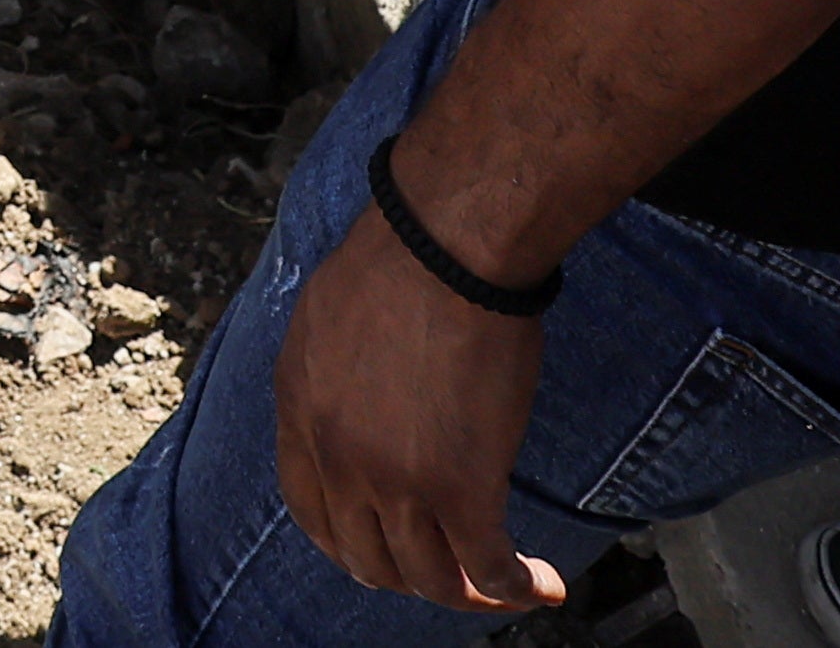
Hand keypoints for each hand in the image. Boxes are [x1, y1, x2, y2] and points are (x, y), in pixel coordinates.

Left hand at [271, 210, 565, 616]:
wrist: (445, 247)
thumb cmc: (399, 260)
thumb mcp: (326, 321)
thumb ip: (331, 380)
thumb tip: (356, 407)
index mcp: (300, 413)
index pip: (312, 514)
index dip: (349, 544)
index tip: (380, 551)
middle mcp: (337, 459)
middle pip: (366, 558)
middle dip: (408, 576)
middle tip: (448, 573)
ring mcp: (396, 482)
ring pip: (427, 577)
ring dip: (467, 593)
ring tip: (502, 585)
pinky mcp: (462, 488)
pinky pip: (487, 566)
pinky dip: (515, 585)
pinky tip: (540, 583)